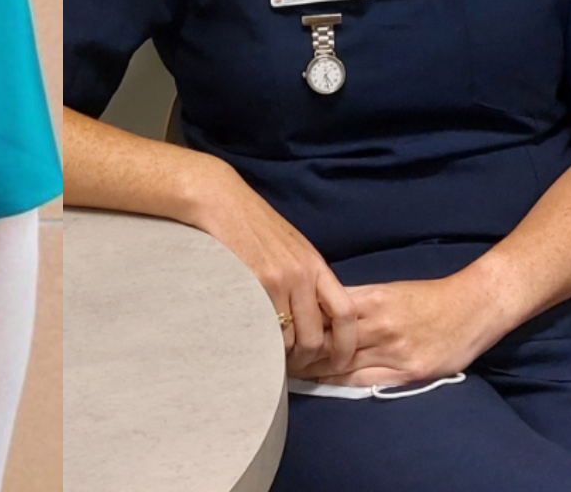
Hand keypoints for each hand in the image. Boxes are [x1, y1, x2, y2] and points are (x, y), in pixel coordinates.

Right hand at [198, 168, 355, 374]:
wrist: (224, 204)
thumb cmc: (257, 227)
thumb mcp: (294, 248)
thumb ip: (308, 279)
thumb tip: (317, 318)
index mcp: (317, 266)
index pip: (346, 313)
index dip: (346, 344)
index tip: (340, 363)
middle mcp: (303, 274)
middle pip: (315, 337)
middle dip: (307, 360)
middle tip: (295, 367)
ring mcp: (278, 281)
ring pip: (288, 339)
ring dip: (281, 354)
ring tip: (273, 354)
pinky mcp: (252, 285)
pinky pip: (263, 328)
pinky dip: (261, 341)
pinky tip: (254, 338)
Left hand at [296, 275, 503, 387]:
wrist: (475, 304)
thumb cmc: (431, 296)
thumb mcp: (392, 289)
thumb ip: (359, 299)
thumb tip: (323, 306)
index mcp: (375, 297)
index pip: (325, 312)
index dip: (301, 323)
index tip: (280, 328)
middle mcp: (381, 323)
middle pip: (328, 341)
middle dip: (300, 350)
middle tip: (275, 355)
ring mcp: (395, 349)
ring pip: (342, 363)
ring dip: (314, 370)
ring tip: (291, 372)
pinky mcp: (409, 371)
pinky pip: (366, 380)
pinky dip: (341, 383)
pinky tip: (324, 383)